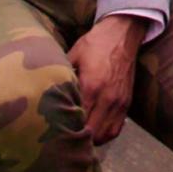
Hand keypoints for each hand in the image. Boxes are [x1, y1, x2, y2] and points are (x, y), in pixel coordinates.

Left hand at [67, 14, 146, 144]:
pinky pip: (116, 129)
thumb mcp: (74, 54)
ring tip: (80, 133)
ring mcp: (119, 102)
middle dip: (77, 137)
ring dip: (91, 138)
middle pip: (90, 132)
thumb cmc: (95, 43)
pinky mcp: (127, 102)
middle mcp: (107, 98)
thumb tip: (45, 89)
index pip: (77, 120)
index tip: (56, 131)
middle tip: (66, 134)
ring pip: (104, 135)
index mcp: (91, 86)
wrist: (122, 33)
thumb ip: (62, 74)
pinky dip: (105, 134)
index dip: (66, 129)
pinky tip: (95, 128)